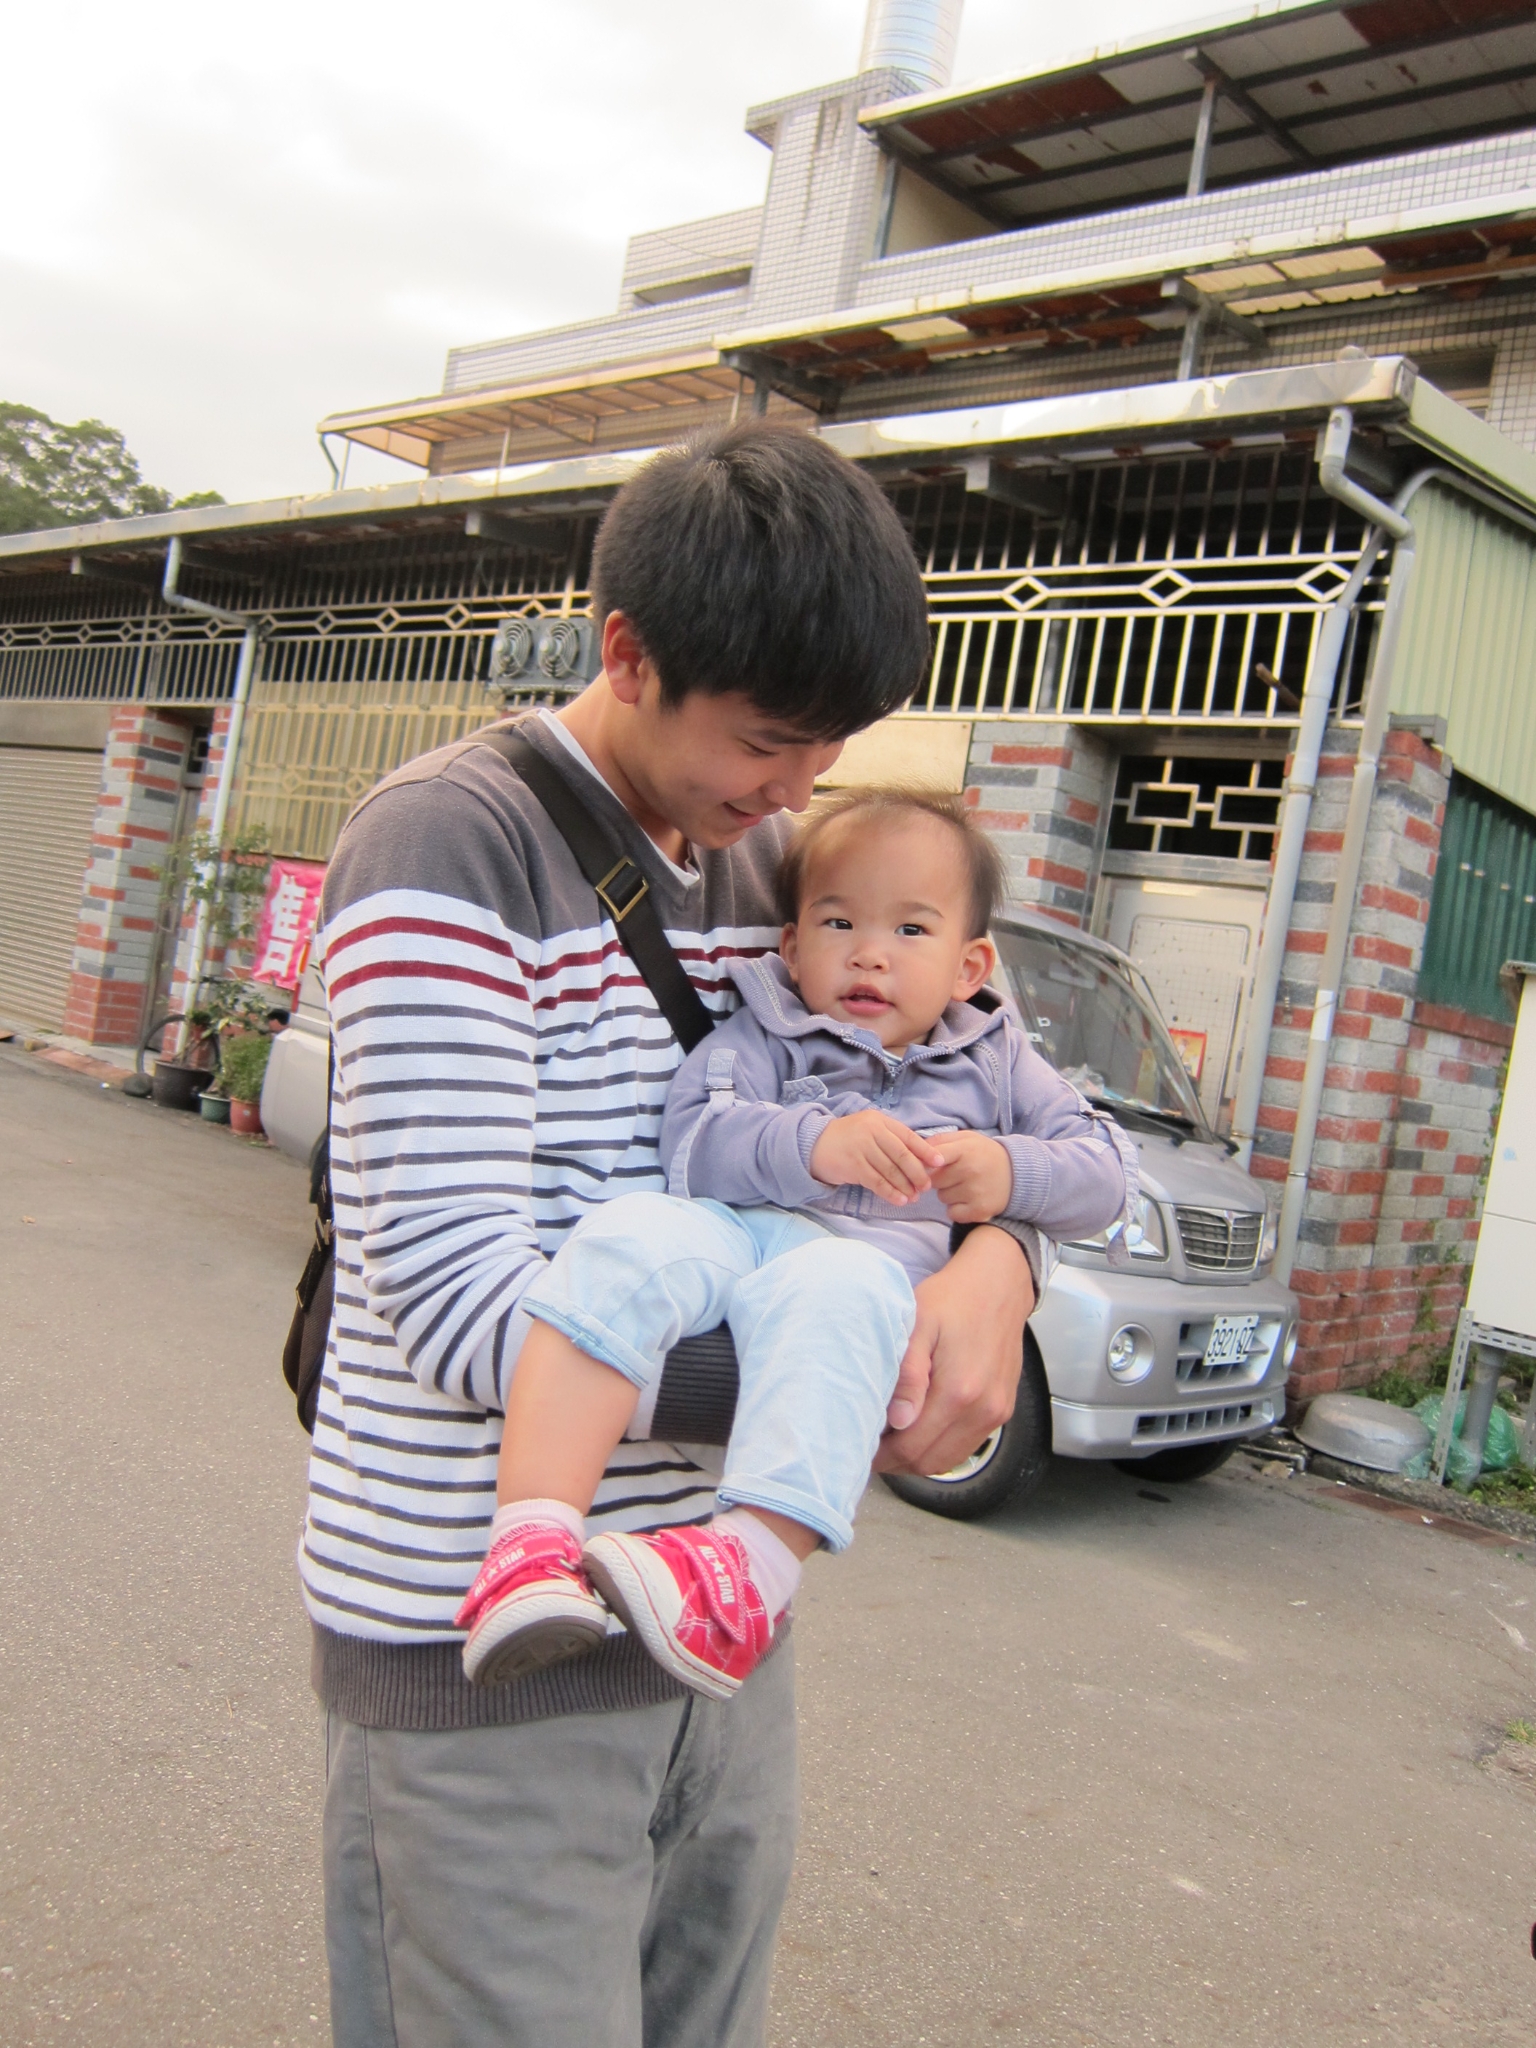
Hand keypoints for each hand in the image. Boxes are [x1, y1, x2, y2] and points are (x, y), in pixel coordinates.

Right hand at [809, 1110, 944, 1205]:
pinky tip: (899, 1200)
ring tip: (914, 1197)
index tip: (939, 1163)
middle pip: (902, 1155)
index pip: (908, 1136)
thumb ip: (890, 1140)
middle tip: (926, 1186)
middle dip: (917, 1173)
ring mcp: (861, 1147)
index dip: (926, 1151)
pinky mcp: (853, 1165)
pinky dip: (890, 1192)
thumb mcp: (869, 1131)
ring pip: (891, 1170)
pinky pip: (876, 1181)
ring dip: (905, 1186)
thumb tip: (920, 1159)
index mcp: (880, 1120)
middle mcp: (871, 1131)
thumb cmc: (847, 1140)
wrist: (813, 1144)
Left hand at [875, 1225, 1034, 1472]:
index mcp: (959, 1391)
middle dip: (895, 1461)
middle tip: (869, 1446)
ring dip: (917, 1458)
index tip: (860, 1447)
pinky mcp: (1002, 1409)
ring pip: (948, 1460)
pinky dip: (940, 1448)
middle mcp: (982, 1409)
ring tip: (891, 1440)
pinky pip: (966, 1446)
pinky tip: (919, 1430)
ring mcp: (996, 1412)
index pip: (911, 1447)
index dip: (881, 1455)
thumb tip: (898, 1420)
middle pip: (928, 1461)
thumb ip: (908, 1374)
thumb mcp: (918, 1325)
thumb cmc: (954, 1298)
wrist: (998, 1284)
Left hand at [931, 1132, 1012, 1223]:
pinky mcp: (980, 1210)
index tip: (930, 1165)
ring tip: (965, 1185)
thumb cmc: (985, 1154)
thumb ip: (940, 1141)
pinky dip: (957, 1209)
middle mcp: (971, 1170)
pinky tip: (969, 1199)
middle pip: (933, 1180)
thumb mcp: (966, 1139)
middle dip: (939, 1178)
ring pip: (942, 1197)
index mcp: (966, 1150)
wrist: (1017, 1173)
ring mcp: (975, 1192)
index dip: (926, 1162)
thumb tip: (914, 1151)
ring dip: (948, 1193)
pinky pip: (952, 1213)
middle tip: (955, 1174)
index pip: (934, 1156)